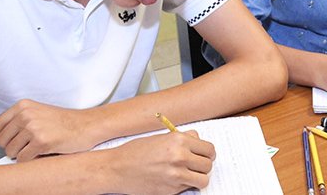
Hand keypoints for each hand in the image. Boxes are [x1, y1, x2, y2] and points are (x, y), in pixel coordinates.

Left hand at [0, 99, 92, 160]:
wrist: (86, 125)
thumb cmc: (64, 121)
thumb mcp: (38, 112)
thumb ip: (19, 120)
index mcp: (23, 106)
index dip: (1, 137)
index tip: (10, 140)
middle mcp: (26, 115)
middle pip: (1, 141)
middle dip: (11, 147)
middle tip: (26, 146)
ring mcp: (33, 128)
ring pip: (11, 151)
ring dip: (21, 154)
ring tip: (35, 149)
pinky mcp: (41, 142)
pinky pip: (23, 159)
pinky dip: (30, 160)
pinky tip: (42, 153)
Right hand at [101, 130, 215, 194]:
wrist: (117, 169)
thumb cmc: (135, 152)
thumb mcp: (160, 137)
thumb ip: (182, 138)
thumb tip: (197, 139)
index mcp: (179, 140)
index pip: (209, 149)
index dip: (208, 153)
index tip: (204, 155)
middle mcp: (180, 157)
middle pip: (208, 165)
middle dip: (204, 166)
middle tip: (196, 165)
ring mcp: (176, 175)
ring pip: (203, 180)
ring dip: (198, 178)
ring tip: (189, 174)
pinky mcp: (171, 190)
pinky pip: (188, 188)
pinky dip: (185, 186)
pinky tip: (174, 180)